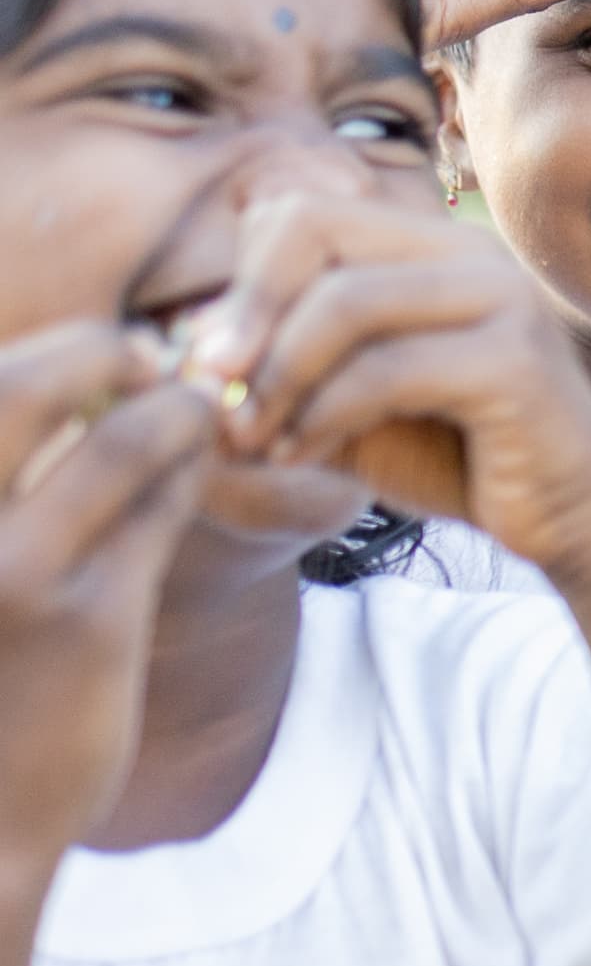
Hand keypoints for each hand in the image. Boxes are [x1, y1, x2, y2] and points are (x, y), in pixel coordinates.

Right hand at [0, 325, 218, 869]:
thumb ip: (5, 484)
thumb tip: (56, 383)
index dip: (41, 347)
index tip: (89, 343)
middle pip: (21, 382)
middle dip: (95, 349)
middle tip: (142, 351)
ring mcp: (10, 573)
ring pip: (117, 442)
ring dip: (170, 410)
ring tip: (193, 407)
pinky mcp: (92, 621)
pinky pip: (159, 513)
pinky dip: (185, 473)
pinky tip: (196, 470)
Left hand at [182, 187, 590, 577]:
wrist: (572, 524)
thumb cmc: (460, 461)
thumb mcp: (349, 404)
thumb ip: (282, 368)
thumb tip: (178, 353)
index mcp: (433, 247)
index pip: (303, 215)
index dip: (241, 284)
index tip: (211, 366)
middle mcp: (472, 255)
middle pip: (316, 230)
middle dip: (246, 311)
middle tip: (208, 386)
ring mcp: (503, 300)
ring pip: (346, 301)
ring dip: (277, 374)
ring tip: (252, 437)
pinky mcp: (518, 362)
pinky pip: (386, 371)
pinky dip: (323, 416)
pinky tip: (302, 457)